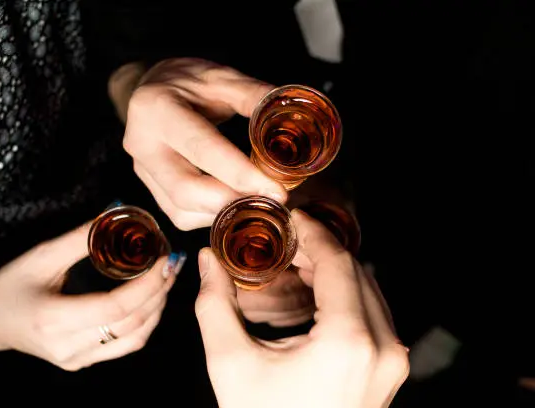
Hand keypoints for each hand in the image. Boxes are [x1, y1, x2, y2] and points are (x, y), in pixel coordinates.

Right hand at [0, 223, 182, 370]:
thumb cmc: (11, 284)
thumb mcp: (42, 255)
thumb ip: (82, 237)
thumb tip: (119, 213)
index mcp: (54, 320)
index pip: (116, 307)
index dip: (146, 283)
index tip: (163, 258)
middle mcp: (67, 347)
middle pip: (131, 323)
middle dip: (159, 290)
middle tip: (172, 261)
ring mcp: (76, 360)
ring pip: (134, 338)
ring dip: (157, 307)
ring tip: (167, 277)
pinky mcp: (82, 362)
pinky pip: (124, 346)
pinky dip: (145, 322)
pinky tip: (152, 300)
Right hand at [124, 58, 286, 229]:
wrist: (152, 88)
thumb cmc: (189, 82)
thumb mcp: (222, 76)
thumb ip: (254, 96)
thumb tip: (290, 120)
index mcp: (158, 108)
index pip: (202, 148)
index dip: (240, 174)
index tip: (276, 190)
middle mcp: (142, 143)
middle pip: (186, 190)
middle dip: (232, 202)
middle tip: (271, 203)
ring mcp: (142, 170)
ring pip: (181, 210)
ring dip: (224, 213)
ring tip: (258, 203)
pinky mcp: (150, 188)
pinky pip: (180, 215)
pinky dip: (211, 216)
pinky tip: (233, 202)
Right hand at [195, 210, 408, 407]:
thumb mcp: (231, 364)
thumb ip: (216, 304)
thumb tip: (208, 261)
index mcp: (348, 341)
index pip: (337, 263)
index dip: (312, 233)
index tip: (291, 216)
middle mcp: (383, 347)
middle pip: (357, 272)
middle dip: (322, 249)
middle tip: (286, 240)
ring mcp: (392, 362)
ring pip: (370, 290)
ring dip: (335, 271)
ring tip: (297, 263)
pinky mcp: (390, 371)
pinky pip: (375, 314)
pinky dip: (347, 294)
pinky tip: (315, 294)